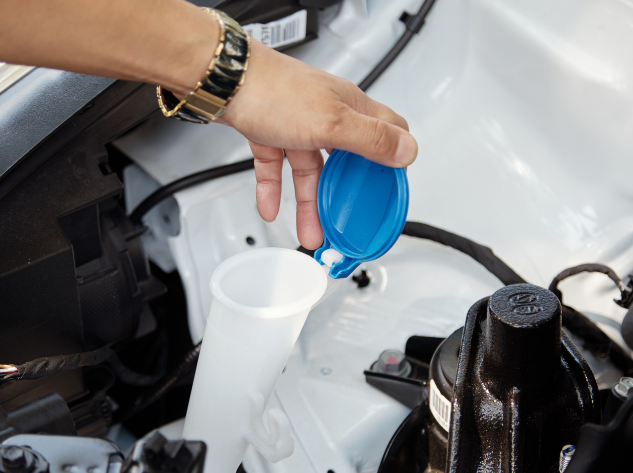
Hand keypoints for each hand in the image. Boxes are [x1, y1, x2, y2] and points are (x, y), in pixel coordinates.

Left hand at [219, 41, 416, 249]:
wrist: (224, 81)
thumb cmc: (274, 90)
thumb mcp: (332, 122)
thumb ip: (370, 139)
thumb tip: (408, 151)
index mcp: (349, 107)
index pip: (387, 131)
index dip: (393, 160)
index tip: (390, 191)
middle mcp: (326, 113)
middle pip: (345, 160)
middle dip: (345, 194)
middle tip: (347, 219)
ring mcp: (296, 122)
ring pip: (309, 169)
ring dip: (310, 203)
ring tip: (312, 231)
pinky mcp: (269, 130)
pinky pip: (276, 167)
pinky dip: (275, 188)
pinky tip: (272, 207)